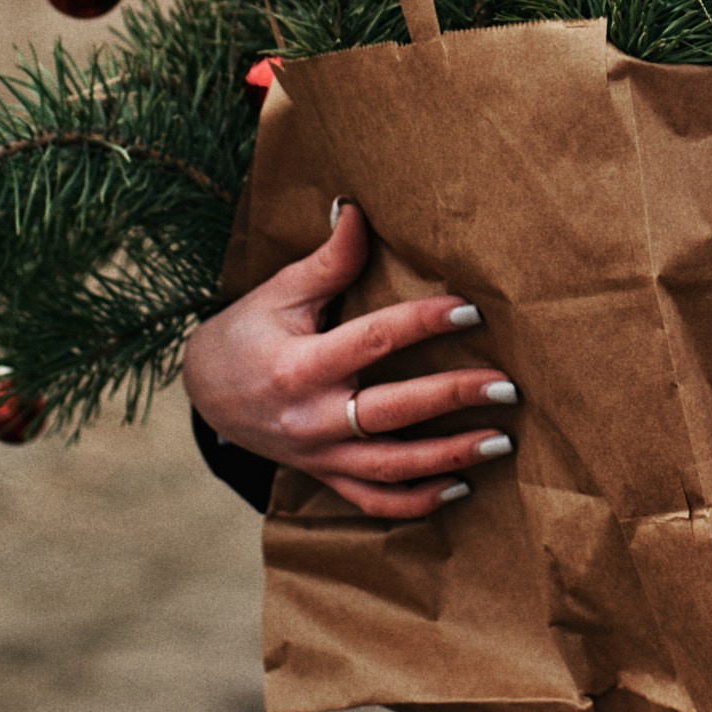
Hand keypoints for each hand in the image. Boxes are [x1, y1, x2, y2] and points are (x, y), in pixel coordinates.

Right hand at [180, 200, 518, 521]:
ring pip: (390, 468)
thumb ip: (328, 261)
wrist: (205, 393)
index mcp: (299, 366)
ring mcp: (317, 455)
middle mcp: (310, 418)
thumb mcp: (279, 292)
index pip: (373, 340)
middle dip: (452, 398)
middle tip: (506, 386)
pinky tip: (461, 487)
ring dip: (448, 458)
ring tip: (501, 442)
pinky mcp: (324, 475)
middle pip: (391, 412)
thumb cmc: (247, 333)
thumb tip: (357, 210)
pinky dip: (417, 502)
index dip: (423, 323)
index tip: (471, 309)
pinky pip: (373, 501)